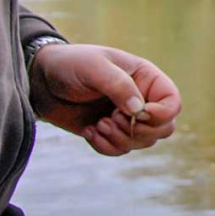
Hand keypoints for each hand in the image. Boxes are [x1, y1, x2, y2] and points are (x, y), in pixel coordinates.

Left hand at [28, 43, 181, 156]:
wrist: (41, 80)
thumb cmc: (70, 64)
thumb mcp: (94, 67)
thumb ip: (118, 85)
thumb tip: (139, 110)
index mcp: (146, 79)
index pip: (173, 103)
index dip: (162, 113)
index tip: (138, 113)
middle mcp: (142, 99)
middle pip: (164, 128)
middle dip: (139, 131)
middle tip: (113, 118)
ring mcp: (127, 118)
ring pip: (143, 142)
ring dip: (120, 139)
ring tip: (99, 124)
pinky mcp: (110, 133)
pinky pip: (121, 150)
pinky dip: (106, 147)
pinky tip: (90, 131)